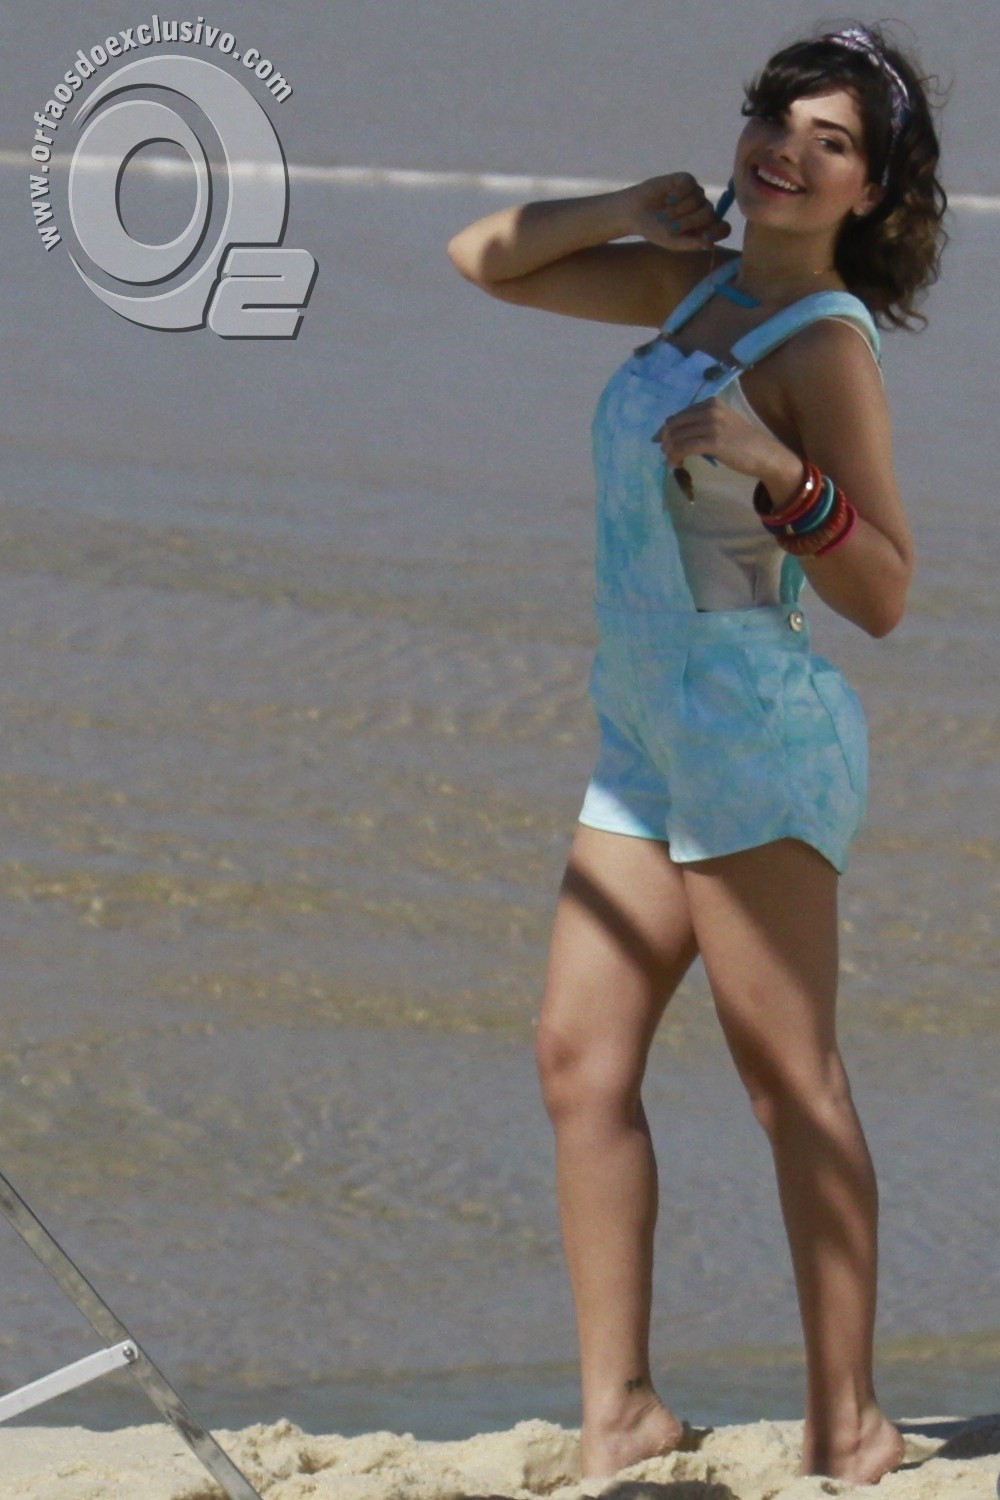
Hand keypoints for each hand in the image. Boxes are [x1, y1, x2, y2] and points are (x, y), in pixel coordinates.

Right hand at [623, 173, 730, 251]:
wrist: (635, 213)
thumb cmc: (655, 230)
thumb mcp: (672, 241)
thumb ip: (691, 244)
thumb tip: (710, 245)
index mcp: (704, 228)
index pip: (723, 229)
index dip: (717, 232)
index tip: (705, 237)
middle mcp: (703, 209)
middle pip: (709, 214)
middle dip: (690, 221)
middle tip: (671, 227)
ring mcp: (696, 194)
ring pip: (698, 199)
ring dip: (679, 210)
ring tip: (663, 215)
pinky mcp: (686, 180)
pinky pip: (690, 185)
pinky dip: (678, 194)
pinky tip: (668, 200)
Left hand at [653, 398, 803, 494]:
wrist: (764, 453)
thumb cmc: (743, 442)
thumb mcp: (722, 424)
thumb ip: (702, 423)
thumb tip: (675, 432)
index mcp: (712, 403)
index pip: (680, 414)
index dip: (667, 428)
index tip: (661, 440)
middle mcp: (711, 410)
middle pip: (675, 423)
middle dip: (666, 439)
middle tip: (664, 453)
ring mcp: (712, 425)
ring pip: (678, 437)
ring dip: (670, 451)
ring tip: (671, 461)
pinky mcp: (713, 442)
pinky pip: (685, 448)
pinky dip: (676, 457)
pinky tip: (675, 464)